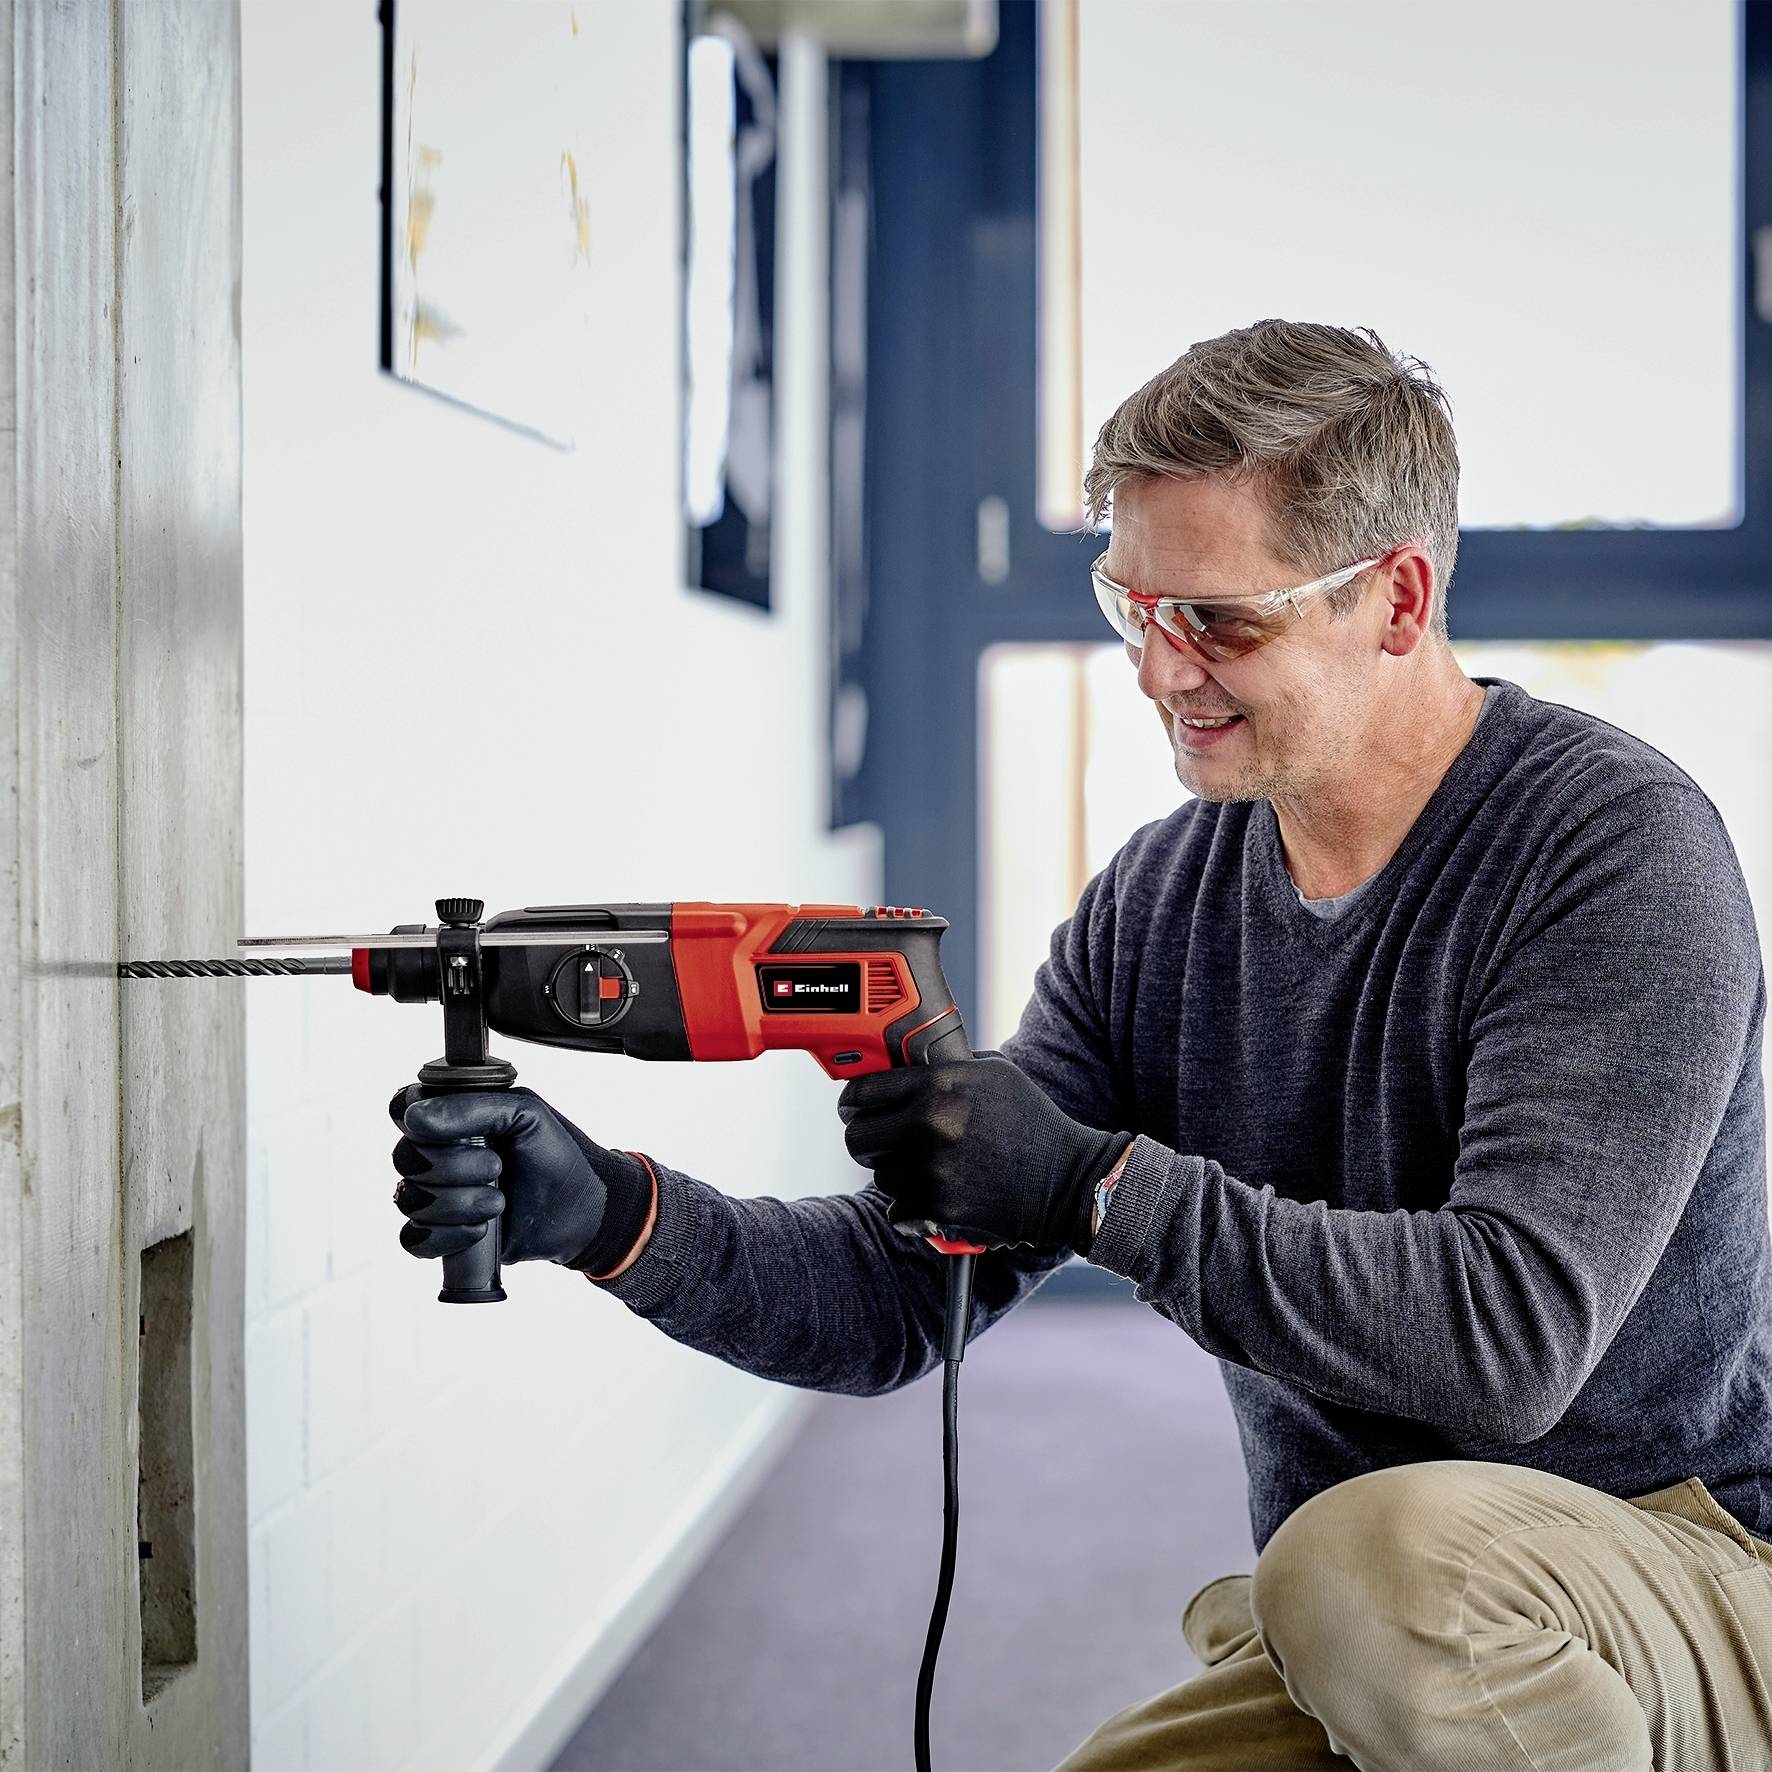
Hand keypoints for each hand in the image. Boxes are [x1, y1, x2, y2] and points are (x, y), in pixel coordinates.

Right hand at [388, 1085, 652, 1273]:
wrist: (582, 1209)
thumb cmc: (556, 1154)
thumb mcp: (525, 1114)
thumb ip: (472, 1107)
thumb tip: (416, 1117)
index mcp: (453, 1116)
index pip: (402, 1108)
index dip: (414, 1121)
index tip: (449, 1133)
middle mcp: (437, 1153)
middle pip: (405, 1157)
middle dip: (453, 1167)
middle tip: (497, 1168)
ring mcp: (436, 1194)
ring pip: (409, 1199)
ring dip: (457, 1203)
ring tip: (498, 1202)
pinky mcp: (442, 1234)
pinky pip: (413, 1239)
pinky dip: (445, 1236)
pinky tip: (479, 1230)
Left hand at [836, 1055, 1132, 1252]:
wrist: (1067, 1179)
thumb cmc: (1030, 1122)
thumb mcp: (992, 1073)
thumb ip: (943, 1068)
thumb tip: (899, 1067)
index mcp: (938, 1084)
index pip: (862, 1092)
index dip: (854, 1102)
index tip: (856, 1109)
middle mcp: (930, 1124)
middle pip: (857, 1138)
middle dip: (868, 1140)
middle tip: (885, 1141)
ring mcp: (933, 1169)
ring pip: (879, 1175)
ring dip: (897, 1173)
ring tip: (931, 1167)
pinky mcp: (939, 1208)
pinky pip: (897, 1209)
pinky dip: (912, 1207)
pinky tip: (939, 1193)